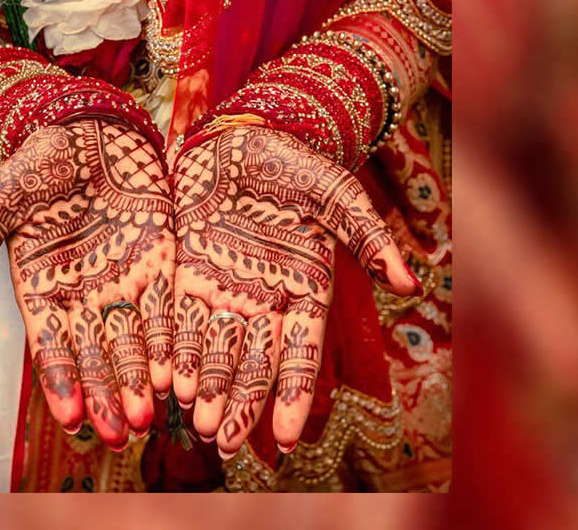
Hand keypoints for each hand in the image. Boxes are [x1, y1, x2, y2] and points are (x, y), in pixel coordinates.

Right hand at [0, 118, 174, 448]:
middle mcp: (82, 296)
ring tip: (151, 417)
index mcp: (41, 289)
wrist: (87, 130)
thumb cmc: (37, 163)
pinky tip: (177, 372)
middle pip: (95, 357)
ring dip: (141, 380)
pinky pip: (165, 308)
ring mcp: (121, 282)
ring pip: (132, 343)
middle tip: (121, 435)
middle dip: (107, 396)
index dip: (61, 383)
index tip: (71, 419)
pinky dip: (170, 340)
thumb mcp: (0, 198)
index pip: (50, 347)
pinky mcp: (158, 263)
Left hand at [172, 125, 419, 456]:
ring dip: (205, 387)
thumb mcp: (338, 196)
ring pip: (214, 348)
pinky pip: (179, 317)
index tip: (289, 440)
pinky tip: (165, 381)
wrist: (247, 135)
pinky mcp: (188, 270)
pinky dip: (174, 349)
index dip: (294, 395)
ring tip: (197, 425)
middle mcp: (264, 300)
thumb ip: (369, 237)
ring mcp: (224, 287)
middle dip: (240, 403)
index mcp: (305, 290)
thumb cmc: (299, 165)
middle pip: (252, 363)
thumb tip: (412, 281)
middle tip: (227, 442)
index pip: (301, 353)